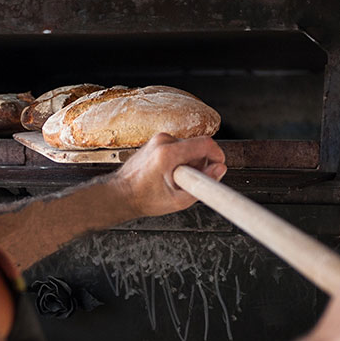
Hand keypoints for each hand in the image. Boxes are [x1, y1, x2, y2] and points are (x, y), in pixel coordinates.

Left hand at [112, 134, 226, 217]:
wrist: (120, 194)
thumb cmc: (143, 198)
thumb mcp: (178, 200)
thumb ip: (203, 185)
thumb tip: (219, 171)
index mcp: (168, 153)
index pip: (205, 144)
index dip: (217, 156)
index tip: (219, 167)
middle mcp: (162, 141)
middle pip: (197, 146)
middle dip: (201, 164)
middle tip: (190, 182)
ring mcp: (158, 139)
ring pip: (188, 147)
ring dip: (190, 163)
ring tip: (177, 180)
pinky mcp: (156, 141)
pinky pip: (178, 147)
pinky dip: (180, 160)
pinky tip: (170, 174)